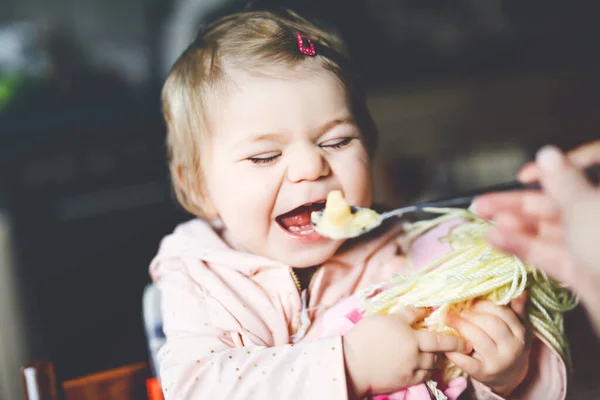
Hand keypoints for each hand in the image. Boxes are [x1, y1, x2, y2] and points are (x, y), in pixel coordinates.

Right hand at [343, 307, 472, 398]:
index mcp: (412, 338)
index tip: (466, 341)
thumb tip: (425, 309)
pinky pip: (421, 378)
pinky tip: (421, 367)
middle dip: (446, 351)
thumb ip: (408, 314)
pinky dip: (425, 372)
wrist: (351, 363)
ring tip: (434, 356)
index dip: (454, 341)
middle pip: (436, 354)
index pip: (439, 339)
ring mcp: (410, 371)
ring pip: (430, 367)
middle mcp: (415, 356)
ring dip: (435, 361)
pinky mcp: (403, 382)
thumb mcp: (387, 318)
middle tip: (453, 349)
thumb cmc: (366, 336)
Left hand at [445, 294, 530, 396]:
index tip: (471, 302)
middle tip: (458, 310)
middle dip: (470, 314)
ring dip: (460, 325)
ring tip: (449, 319)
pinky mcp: (482, 373)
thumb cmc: (509, 345)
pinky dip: (453, 349)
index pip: (502, 312)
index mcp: (520, 333)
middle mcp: (512, 348)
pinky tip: (446, 341)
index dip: (483, 304)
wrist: (508, 377)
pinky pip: (465, 360)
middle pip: (489, 323)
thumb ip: (517, 310)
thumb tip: (521, 290)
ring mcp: (497, 362)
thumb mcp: (518, 328)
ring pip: (476, 338)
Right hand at [474, 141, 599, 333]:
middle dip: (518, 202)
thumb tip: (548, 154)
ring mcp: (590, 246)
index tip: (525, 175)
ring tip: (486, 222)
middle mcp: (598, 217)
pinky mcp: (581, 272)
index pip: (580, 170)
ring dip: (515, 225)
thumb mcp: (586, 207)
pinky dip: (522, 247)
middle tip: (484, 203)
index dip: (550, 169)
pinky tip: (497, 240)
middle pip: (556, 202)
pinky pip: (548, 254)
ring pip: (549, 229)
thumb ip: (562, 181)